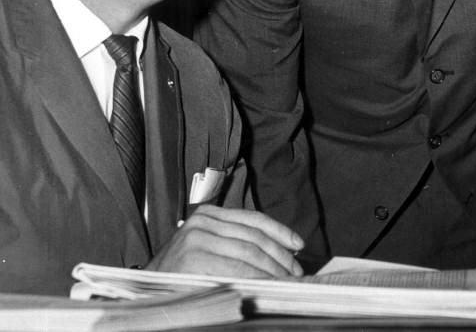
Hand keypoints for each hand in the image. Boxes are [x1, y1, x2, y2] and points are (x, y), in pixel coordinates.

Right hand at [147, 204, 304, 277]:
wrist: (143, 294)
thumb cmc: (181, 277)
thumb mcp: (209, 251)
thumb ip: (236, 246)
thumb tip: (280, 253)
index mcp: (208, 215)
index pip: (252, 219)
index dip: (279, 231)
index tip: (298, 244)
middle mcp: (201, 222)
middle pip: (253, 236)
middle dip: (280, 255)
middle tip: (296, 273)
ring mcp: (195, 239)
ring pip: (248, 253)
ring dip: (272, 269)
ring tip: (287, 282)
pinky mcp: (192, 259)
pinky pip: (235, 269)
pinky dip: (256, 279)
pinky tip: (267, 287)